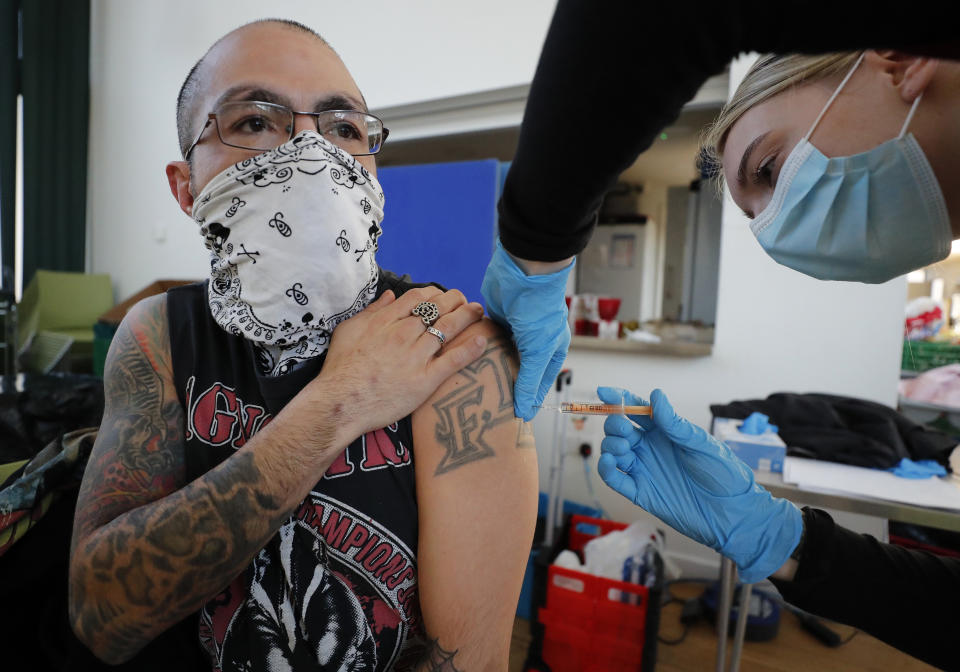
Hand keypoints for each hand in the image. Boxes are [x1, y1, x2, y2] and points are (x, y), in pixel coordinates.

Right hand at [309, 287, 486, 438]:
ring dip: (467, 317)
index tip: (443, 296)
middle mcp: (404, 333)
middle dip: (455, 301)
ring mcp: (416, 356)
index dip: (436, 294)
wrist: (340, 402)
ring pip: (448, 329)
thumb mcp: (348, 330)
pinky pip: (453, 360)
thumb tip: (391, 295)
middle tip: (466, 301)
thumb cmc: (340, 368)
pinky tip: (482, 341)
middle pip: (438, 309)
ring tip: (478, 312)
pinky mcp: (425, 380)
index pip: (418, 298)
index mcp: (386, 321)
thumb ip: (371, 311)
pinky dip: (470, 349)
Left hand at [481, 239, 572, 420]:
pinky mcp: (495, 319)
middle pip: (517, 372)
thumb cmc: (540, 310)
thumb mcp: (538, 350)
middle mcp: (532, 343)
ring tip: (472, 392)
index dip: (527, 402)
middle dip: (504, 389)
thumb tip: (523, 413)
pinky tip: (464, 366)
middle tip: (487, 411)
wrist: (524, 271)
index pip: (537, 385)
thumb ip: (529, 381)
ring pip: (498, 358)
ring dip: (487, 370)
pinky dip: (476, 351)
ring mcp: (513, 331)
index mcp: (550, 351)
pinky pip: (484, 341)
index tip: (512, 421)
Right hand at [597, 387, 801, 582]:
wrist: (732, 514)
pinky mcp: (640, 492)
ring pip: (614, 451)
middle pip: (620, 429)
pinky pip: (615, 478)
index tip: (604, 392)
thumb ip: (674, 423)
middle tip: (624, 429)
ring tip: (623, 448)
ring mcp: (644, 469)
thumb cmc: (724, 475)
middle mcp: (652, 448)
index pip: (637, 409)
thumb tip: (655, 396)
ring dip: (610, 445)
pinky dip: (606, 469)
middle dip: (615, 424)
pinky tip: (610, 463)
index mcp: (666, 431)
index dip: (620, 399)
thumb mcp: (701, 444)